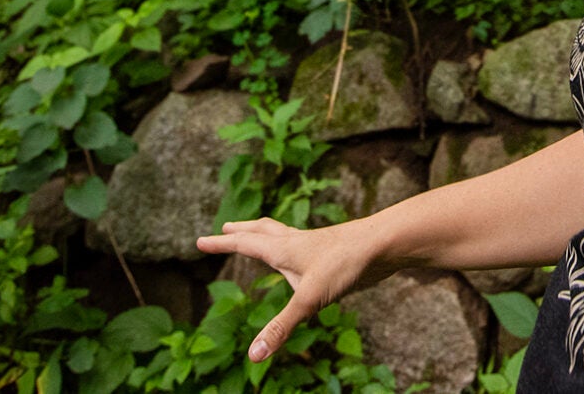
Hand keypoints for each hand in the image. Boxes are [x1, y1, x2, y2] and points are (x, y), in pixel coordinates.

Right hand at [196, 217, 386, 363]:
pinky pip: (304, 245)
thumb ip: (280, 328)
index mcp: (284, 248)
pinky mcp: (330, 252)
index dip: (221, 244)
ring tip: (260, 236)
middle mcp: (296, 242)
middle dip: (242, 231)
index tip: (200, 241)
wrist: (383, 244)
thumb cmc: (345, 265)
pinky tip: (304, 256)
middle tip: (226, 227)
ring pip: (284, 235)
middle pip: (262, 231)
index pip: (245, 243)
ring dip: (266, 233)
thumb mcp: (309, 300)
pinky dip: (293, 246)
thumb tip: (253, 356)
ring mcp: (315, 245)